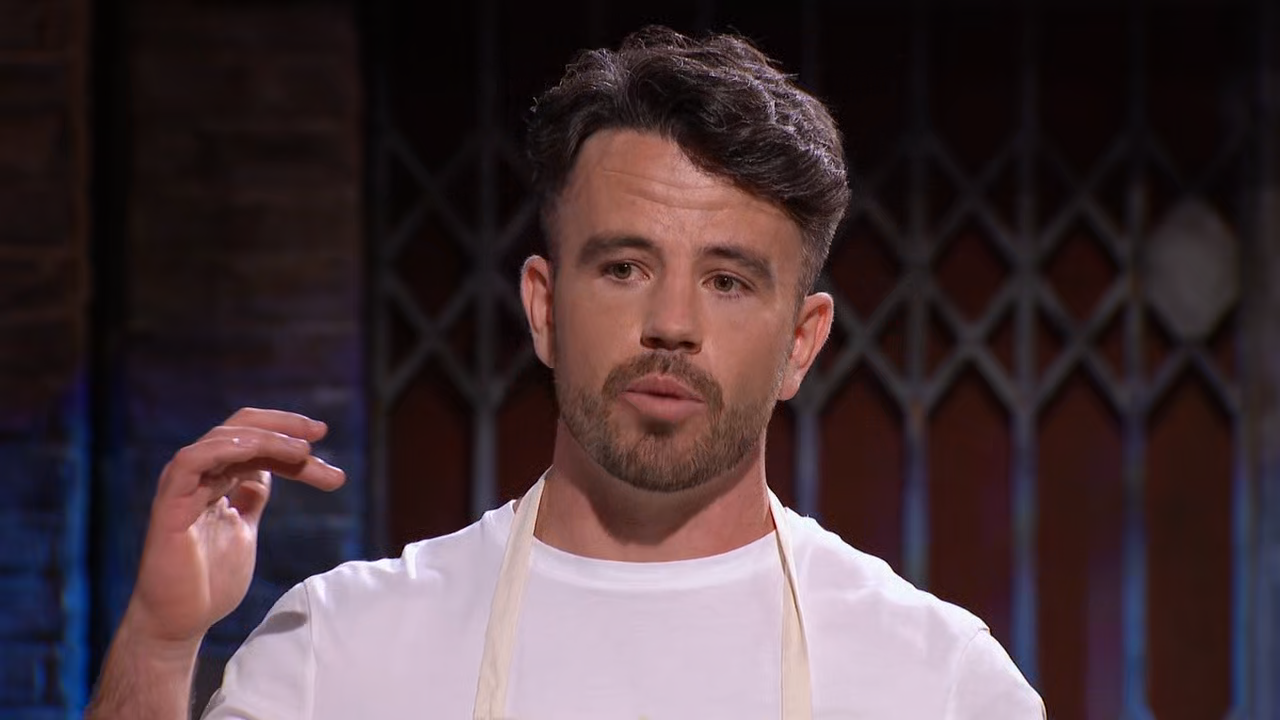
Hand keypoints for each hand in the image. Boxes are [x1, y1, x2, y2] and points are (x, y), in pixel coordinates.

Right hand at [122, 407, 345, 646]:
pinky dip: (225, 448)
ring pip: (223, 440)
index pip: (253, 442)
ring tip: (302, 450)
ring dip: (266, 439)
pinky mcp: (170, 506)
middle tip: (321, 431)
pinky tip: (257, 450)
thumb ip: (251, 498)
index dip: (287, 439)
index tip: (323, 439)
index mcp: (215, 480)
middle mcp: (198, 477)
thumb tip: (268, 472)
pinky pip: (192, 461)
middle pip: (241, 430)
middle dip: (283, 426)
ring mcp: (182, 488)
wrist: (180, 623)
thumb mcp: (243, 529)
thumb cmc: (209, 582)